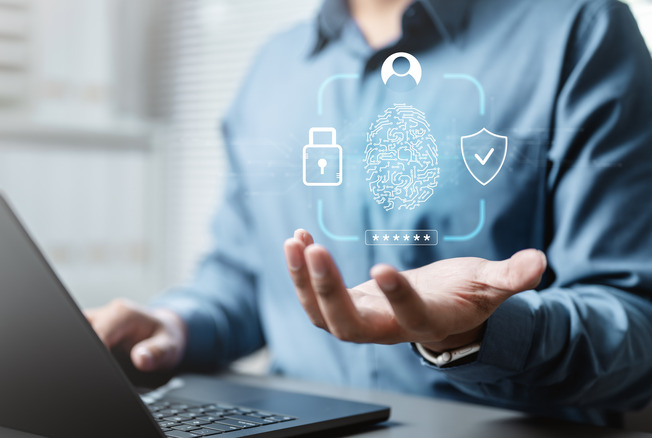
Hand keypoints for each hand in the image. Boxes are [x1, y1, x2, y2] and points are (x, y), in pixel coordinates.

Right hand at [84, 299, 185, 370]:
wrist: (164, 330)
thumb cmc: (165, 337)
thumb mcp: (170, 347)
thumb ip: (157, 353)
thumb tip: (141, 359)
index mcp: (123, 313)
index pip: (98, 333)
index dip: (97, 353)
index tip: (102, 370)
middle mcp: (107, 313)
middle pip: (82, 330)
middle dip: (87, 350)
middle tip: (103, 370)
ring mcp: (97, 320)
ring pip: (78, 331)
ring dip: (84, 345)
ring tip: (101, 367)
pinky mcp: (92, 328)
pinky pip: (81, 335)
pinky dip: (84, 347)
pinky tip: (95, 362)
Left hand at [283, 229, 546, 351]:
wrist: (441, 312)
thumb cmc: (466, 295)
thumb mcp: (490, 284)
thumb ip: (511, 276)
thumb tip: (539, 262)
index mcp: (428, 321)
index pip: (410, 316)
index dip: (397, 297)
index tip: (382, 268)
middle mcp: (388, 327)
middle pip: (349, 325)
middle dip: (327, 291)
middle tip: (313, 250)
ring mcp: (363, 318)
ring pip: (323, 314)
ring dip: (303, 281)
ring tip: (294, 241)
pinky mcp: (348, 305)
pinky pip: (316, 295)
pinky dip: (303, 271)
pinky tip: (298, 238)